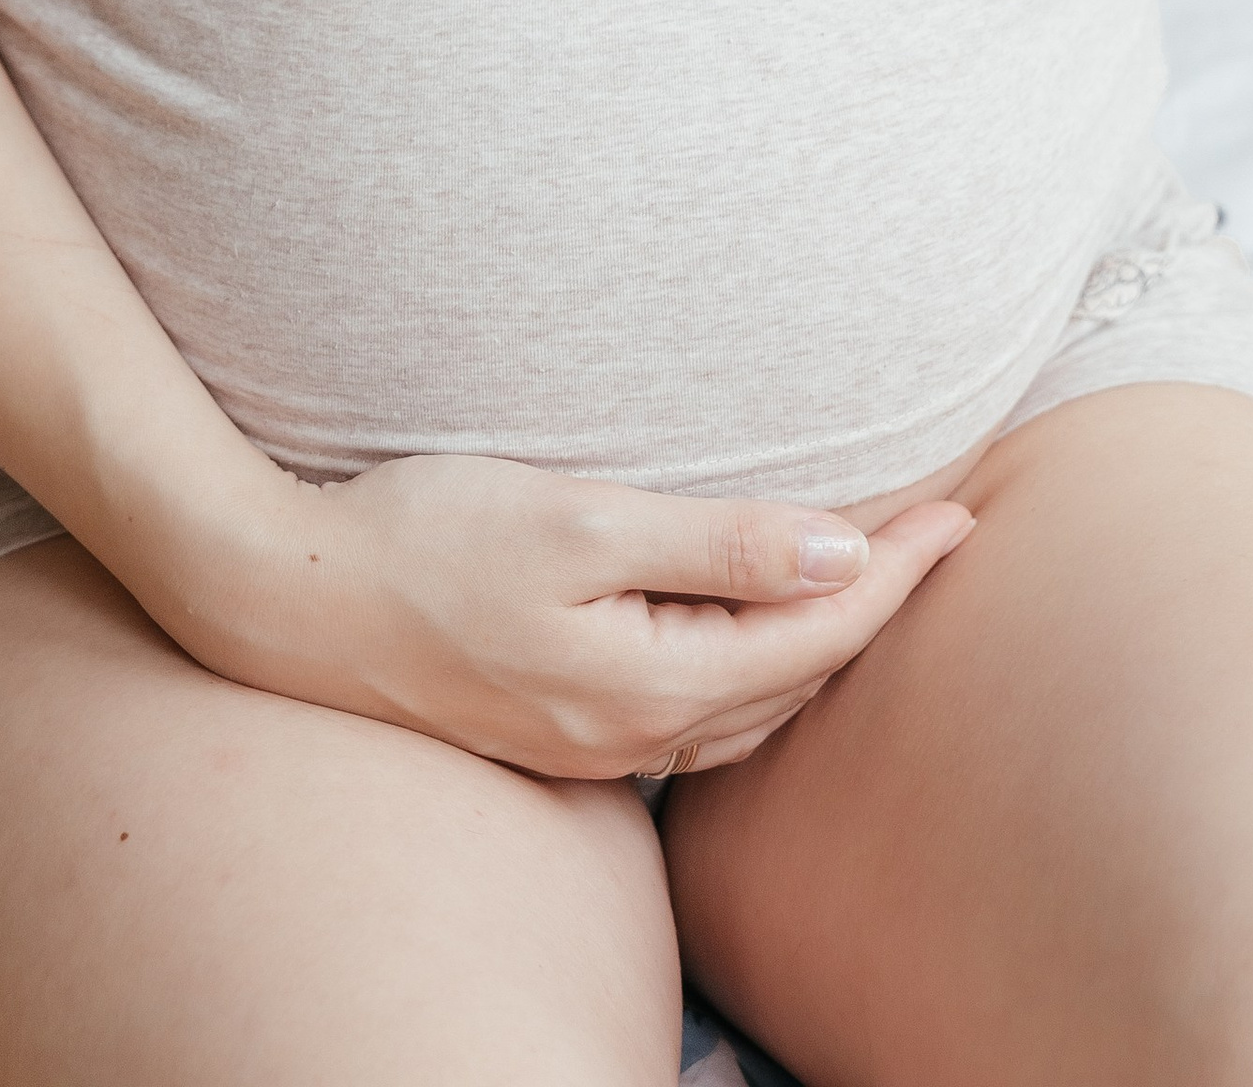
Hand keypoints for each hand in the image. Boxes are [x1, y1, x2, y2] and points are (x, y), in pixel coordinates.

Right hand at [179, 450, 971, 781]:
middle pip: (794, 680)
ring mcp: (589, 741)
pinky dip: (752, 664)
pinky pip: (694, 711)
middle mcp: (629, 734)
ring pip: (748, 706)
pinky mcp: (557, 725)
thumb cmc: (426, 537)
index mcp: (646, 683)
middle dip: (877, 609)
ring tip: (877, 570)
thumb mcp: (579, 520)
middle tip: (943, 530)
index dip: (898, 572)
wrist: (289, 602)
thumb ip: (711, 543)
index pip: (815, 636)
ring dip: (819, 643)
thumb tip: (839, 554)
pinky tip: (758, 624)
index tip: (964, 511)